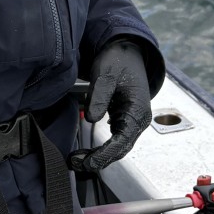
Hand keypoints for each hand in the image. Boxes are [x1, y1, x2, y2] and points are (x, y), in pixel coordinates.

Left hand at [68, 38, 151, 176]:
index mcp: (137, 110)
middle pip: (121, 149)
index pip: (123, 141)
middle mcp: (138, 119)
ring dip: (99, 156)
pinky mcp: (123, 120)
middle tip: (76, 163)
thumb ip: (99, 96)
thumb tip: (91, 118)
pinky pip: (114, 140)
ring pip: (117, 147)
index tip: (89, 162)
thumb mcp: (106, 75)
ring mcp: (131, 121)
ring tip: (77, 160)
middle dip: (99, 159)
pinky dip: (101, 148)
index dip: (105, 154)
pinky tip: (86, 152)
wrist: (125, 51)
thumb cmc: (118, 60)